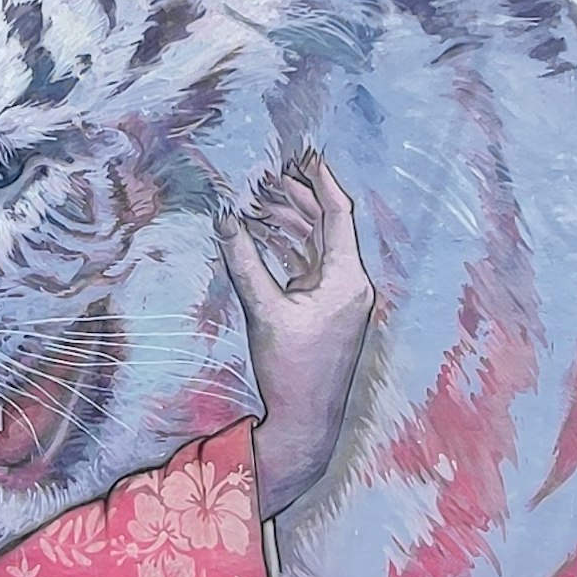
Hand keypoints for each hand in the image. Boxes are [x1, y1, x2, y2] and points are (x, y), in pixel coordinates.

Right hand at [222, 151, 377, 515]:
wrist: (306, 421)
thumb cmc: (290, 369)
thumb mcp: (264, 310)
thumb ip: (244, 261)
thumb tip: (224, 219)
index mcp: (347, 278)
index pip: (338, 214)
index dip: (320, 181)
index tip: (304, 154)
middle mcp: (351, 284)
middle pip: (327, 225)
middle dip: (297, 197)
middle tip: (268, 173)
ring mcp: (342, 299)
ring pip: (316, 246)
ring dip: (290, 222)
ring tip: (257, 200)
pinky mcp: (329, 311)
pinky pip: (310, 267)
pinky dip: (289, 248)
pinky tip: (262, 235)